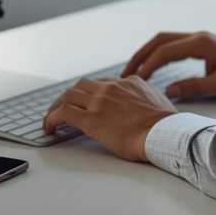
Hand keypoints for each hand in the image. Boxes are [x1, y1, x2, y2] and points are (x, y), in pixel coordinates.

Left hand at [42, 76, 174, 161]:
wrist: (164, 132)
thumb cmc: (166, 125)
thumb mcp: (160, 102)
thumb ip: (149, 100)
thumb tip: (151, 108)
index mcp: (129, 82)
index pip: (103, 83)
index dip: (92, 93)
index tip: (88, 102)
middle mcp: (112, 88)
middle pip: (82, 85)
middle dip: (71, 96)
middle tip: (64, 107)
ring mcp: (99, 101)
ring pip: (69, 95)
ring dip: (58, 106)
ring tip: (53, 118)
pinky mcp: (90, 118)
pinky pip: (63, 113)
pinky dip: (52, 118)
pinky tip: (49, 127)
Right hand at [121, 31, 215, 99]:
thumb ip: (194, 87)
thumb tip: (167, 90)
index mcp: (201, 43)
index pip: (165, 51)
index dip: (147, 65)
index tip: (135, 80)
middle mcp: (199, 36)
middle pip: (160, 40)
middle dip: (141, 55)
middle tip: (126, 73)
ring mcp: (201, 39)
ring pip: (166, 40)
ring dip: (149, 53)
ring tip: (135, 71)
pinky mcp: (204, 45)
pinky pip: (175, 45)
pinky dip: (160, 54)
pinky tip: (155, 67)